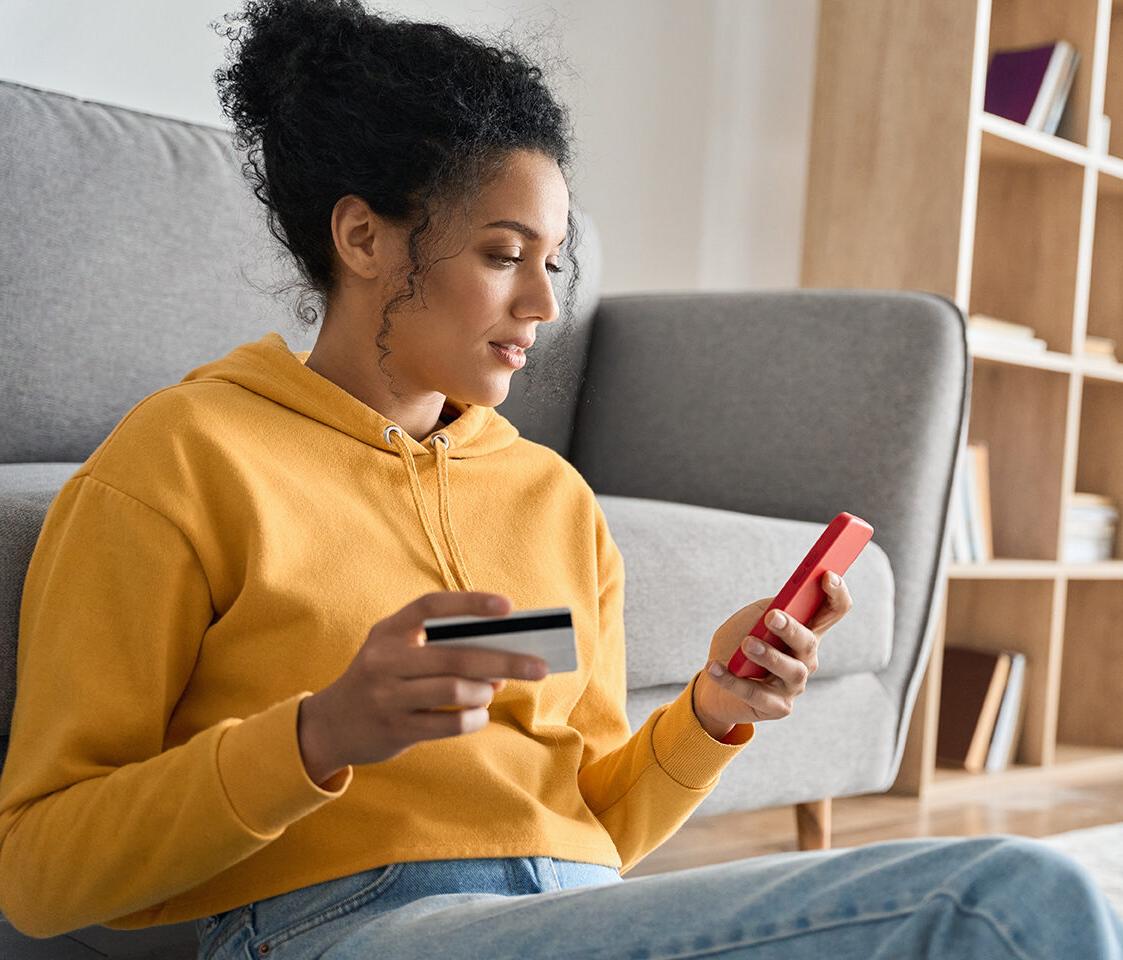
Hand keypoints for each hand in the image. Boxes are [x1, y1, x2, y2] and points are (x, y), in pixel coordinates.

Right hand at [298, 591, 549, 782]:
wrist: (330, 725)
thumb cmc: (381, 679)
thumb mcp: (398, 652)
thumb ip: (441, 649)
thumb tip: (501, 660)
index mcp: (388, 631)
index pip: (431, 606)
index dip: (470, 603)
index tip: (508, 607)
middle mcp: (385, 660)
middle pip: (455, 655)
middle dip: (504, 660)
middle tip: (538, 666)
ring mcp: (388, 697)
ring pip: (454, 691)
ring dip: (484, 691)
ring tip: (491, 690)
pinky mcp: (396, 730)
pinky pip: (449, 724)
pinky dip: (473, 718)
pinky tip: (478, 714)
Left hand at [693, 571, 852, 735]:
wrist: (714, 682)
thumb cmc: (737, 644)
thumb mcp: (750, 619)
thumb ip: (768, 608)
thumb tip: (781, 605)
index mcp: (805, 630)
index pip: (834, 610)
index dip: (837, 593)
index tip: (826, 576)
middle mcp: (806, 658)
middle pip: (809, 642)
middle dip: (792, 628)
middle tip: (772, 617)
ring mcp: (794, 684)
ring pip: (791, 670)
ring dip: (768, 656)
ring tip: (746, 645)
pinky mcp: (778, 707)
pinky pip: (757, 693)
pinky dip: (732, 680)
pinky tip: (715, 667)